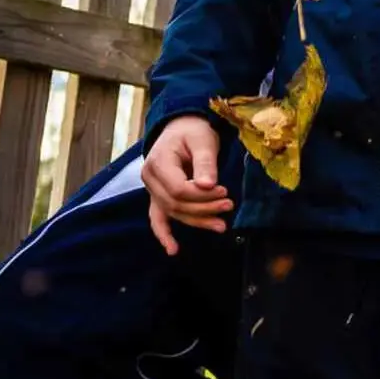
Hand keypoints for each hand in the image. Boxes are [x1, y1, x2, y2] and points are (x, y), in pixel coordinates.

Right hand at [143, 115, 234, 255]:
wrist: (182, 128)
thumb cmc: (193, 132)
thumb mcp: (203, 141)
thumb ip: (205, 163)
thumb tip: (209, 186)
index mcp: (158, 163)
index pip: (178, 190)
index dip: (201, 195)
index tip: (224, 191)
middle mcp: (150, 179)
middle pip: (176, 203)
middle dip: (204, 208)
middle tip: (229, 205)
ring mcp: (152, 190)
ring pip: (173, 213)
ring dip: (197, 220)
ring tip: (222, 226)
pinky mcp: (159, 197)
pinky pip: (158, 218)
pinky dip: (164, 234)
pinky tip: (173, 250)